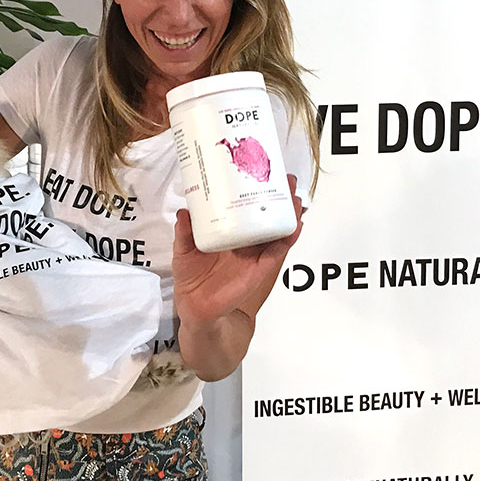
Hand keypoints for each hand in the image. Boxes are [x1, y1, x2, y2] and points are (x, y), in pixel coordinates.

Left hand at [171, 174, 303, 327]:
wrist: (196, 308)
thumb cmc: (191, 276)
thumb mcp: (184, 249)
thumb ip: (184, 232)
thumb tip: (184, 211)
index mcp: (230, 231)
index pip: (247, 207)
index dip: (257, 191)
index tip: (264, 172)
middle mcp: (246, 239)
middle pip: (267, 214)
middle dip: (280, 197)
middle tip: (288, 181)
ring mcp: (255, 253)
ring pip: (277, 229)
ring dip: (289, 214)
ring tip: (295, 198)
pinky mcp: (260, 268)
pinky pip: (277, 251)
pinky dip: (287, 239)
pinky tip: (295, 225)